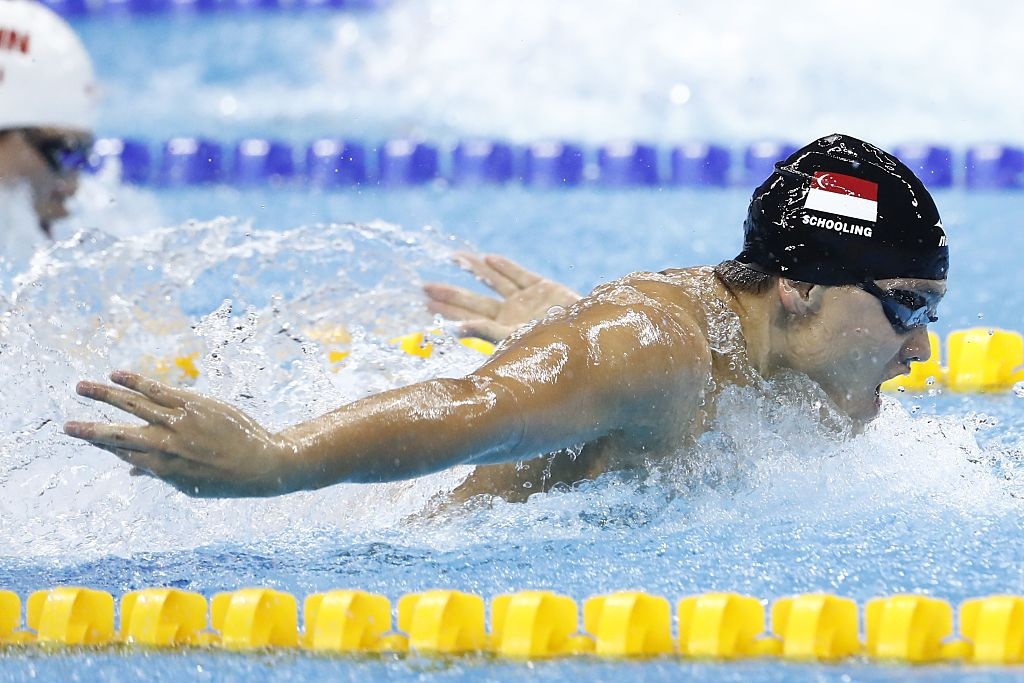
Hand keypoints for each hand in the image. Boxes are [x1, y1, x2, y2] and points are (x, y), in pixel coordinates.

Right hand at [64, 371, 294, 496]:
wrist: (262, 463)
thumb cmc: (226, 477)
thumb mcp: (190, 484)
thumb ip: (159, 473)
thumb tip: (131, 470)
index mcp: (162, 468)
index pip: (122, 453)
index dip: (99, 444)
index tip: (79, 436)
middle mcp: (166, 445)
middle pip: (120, 434)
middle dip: (90, 430)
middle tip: (66, 425)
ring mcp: (179, 422)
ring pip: (134, 405)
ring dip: (104, 395)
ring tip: (80, 387)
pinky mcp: (194, 404)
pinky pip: (159, 390)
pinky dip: (136, 381)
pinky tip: (116, 375)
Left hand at [423, 253, 580, 341]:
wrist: (593, 337)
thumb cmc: (555, 348)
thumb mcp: (518, 342)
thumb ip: (489, 333)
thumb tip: (455, 330)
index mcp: (503, 332)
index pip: (469, 319)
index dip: (448, 311)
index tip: (425, 304)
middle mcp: (512, 316)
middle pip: (475, 302)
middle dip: (451, 294)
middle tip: (425, 287)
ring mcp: (527, 301)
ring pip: (495, 282)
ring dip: (475, 271)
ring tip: (454, 259)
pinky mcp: (545, 288)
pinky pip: (521, 276)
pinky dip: (505, 267)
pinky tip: (488, 259)